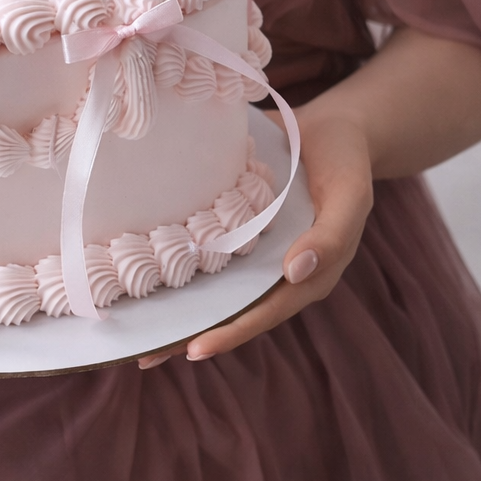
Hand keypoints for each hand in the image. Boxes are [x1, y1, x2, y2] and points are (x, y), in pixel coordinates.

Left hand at [138, 107, 372, 367]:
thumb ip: (331, 237)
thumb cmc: (346, 163)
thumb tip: (296, 272)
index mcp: (304, 274)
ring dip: (173, 297)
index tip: (192, 350)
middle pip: (228, 306)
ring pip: (209, 279)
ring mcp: (249, 244)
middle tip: (142, 353)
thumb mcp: (351, 197)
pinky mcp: (231, 217)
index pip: (263, 313)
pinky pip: (202, 238)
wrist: (333, 127)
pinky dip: (175, 250)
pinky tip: (138, 254)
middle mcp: (272, 267)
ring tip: (129, 319)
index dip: (229, 333)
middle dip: (188, 329)